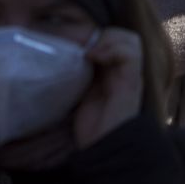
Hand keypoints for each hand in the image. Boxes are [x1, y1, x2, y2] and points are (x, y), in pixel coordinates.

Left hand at [73, 28, 144, 148]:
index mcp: (114, 73)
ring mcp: (130, 77)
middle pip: (124, 36)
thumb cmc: (89, 126)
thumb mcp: (79, 93)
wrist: (101, 150)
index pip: (115, 38)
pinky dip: (112, 48)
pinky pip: (130, 55)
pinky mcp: (131, 84)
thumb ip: (76, 74)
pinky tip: (93, 55)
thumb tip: (54, 54)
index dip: (96, 33)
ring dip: (108, 38)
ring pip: (130, 40)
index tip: (72, 38)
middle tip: (80, 43)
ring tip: (88, 49)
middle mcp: (125, 72)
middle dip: (102, 33)